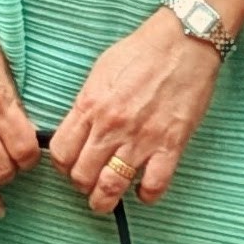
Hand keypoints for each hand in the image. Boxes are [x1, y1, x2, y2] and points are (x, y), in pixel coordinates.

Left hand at [45, 11, 223, 216]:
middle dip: (82, 185)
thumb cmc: (142, 51)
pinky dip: (146, 195)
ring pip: (111, 187)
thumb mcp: (101, 71)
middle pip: (82, 175)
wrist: (183, 42)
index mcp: (90, 105)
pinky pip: (153, 186)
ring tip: (106, 200)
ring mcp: (141, 138)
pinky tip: (143, 190)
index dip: (62, 166)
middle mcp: (111, 126)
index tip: (71, 165)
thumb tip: (78, 128)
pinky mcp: (170, 145)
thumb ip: (87, 103)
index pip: (61, 152)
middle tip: (89, 182)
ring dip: (105, 201)